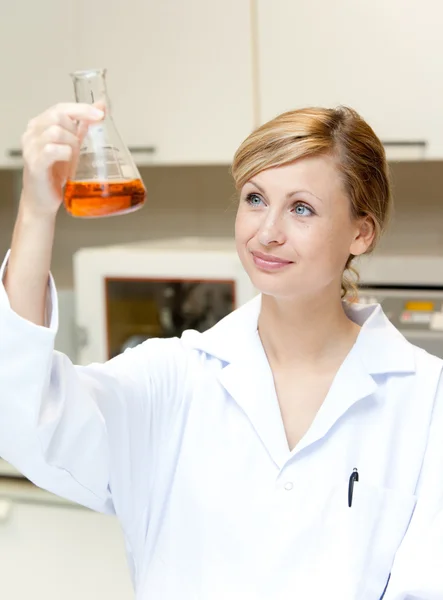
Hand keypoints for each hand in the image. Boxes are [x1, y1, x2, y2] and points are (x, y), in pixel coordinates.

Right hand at [20, 102, 104, 217]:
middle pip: (58, 116)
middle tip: (79, 148)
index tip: (101, 114)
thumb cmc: (55, 173)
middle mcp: (32, 133)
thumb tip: (101, 107)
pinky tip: (67, 161)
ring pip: (56, 131)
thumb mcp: (71, 146)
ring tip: (72, 158)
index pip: (61, 107)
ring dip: (72, 143)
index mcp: (40, 125)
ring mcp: (31, 148)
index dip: (82, 108)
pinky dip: (65, 153)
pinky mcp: (34, 164)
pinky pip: (51, 150)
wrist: (43, 200)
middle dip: (75, 131)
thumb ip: (83, 127)